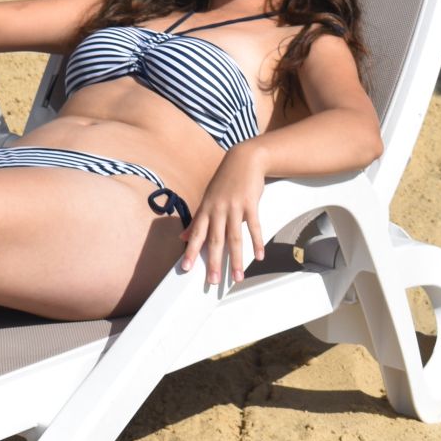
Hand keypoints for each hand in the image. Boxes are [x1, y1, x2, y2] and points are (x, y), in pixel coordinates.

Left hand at [179, 143, 265, 286]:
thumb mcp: (208, 198)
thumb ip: (197, 220)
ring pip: (235, 237)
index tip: (185, 268)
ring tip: (237, 277)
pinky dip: (257, 242)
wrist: (244, 159)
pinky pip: (254, 226)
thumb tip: (182, 237)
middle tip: (212, 281)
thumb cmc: (224, 181)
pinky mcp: (251, 204)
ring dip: (237, 259)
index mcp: (206, 209)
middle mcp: (218, 209)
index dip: (191, 251)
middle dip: (213, 262)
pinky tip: (259, 256)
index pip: (196, 234)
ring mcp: (235, 206)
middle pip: (215, 239)